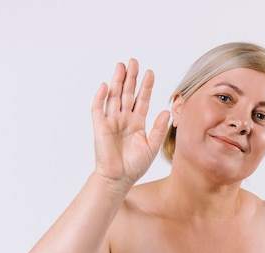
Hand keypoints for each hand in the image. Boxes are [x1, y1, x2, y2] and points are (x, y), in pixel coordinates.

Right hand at [91, 59, 169, 187]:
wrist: (118, 179)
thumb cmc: (134, 166)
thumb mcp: (152, 146)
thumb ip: (159, 129)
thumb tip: (166, 111)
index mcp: (137, 123)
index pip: (142, 100)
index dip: (146, 86)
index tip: (150, 73)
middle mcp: (124, 119)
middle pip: (127, 93)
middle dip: (131, 78)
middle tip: (134, 61)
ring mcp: (111, 121)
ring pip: (114, 97)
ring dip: (117, 81)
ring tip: (121, 66)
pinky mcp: (100, 127)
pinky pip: (98, 109)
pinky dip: (101, 97)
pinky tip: (106, 86)